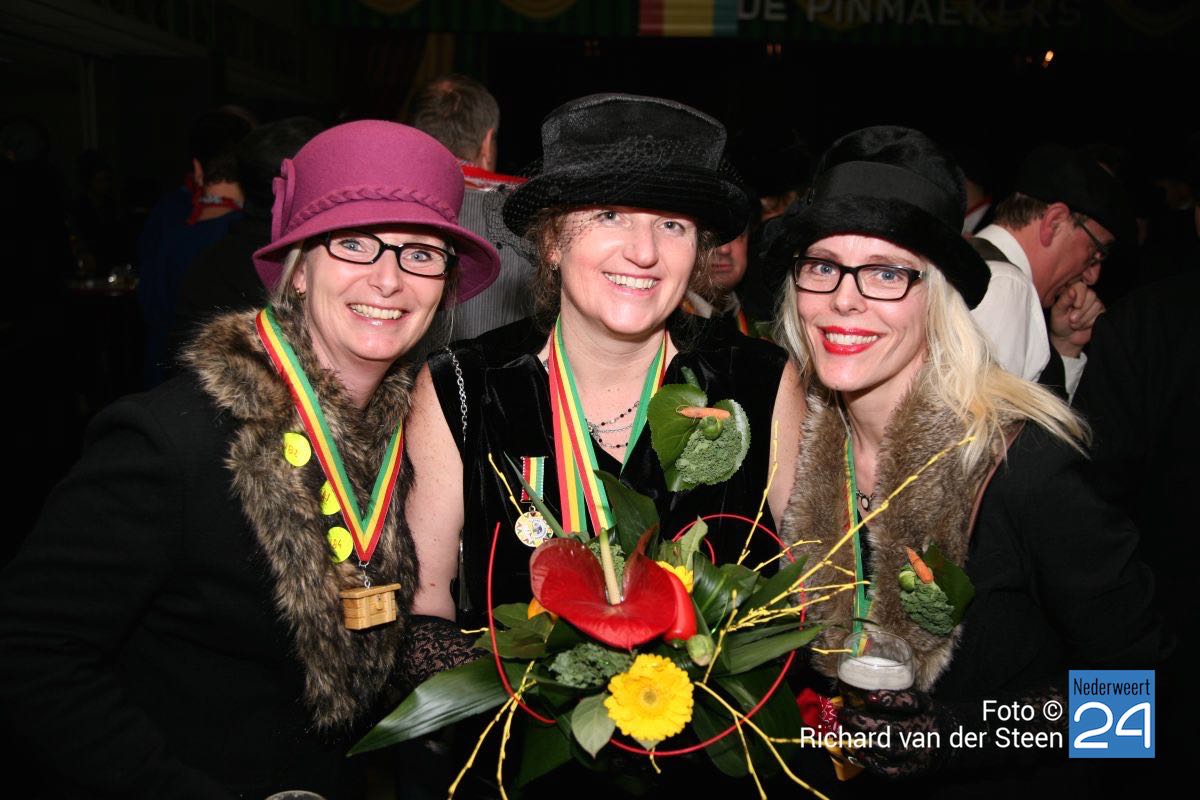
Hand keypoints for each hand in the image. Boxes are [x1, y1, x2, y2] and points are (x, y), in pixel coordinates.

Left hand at [837, 690, 954, 778]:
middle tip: (843, 713)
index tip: (870, 697)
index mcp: (924, 708)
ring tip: (846, 730)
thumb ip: (897, 697)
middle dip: (861, 721)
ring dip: (861, 739)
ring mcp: (918, 752)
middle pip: (890, 728)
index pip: (908, 703)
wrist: (952, 739)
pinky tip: (860, 752)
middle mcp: (922, 730)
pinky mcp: (913, 769)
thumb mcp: (919, 699)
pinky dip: (872, 762)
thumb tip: (860, 695)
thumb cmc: (924, 715)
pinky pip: (890, 770)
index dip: (889, 700)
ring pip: (886, 748)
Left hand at [1049, 282, 1104, 356]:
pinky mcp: (1101, 313)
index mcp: (1074, 291)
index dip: (1080, 296)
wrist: (1066, 338)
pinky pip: (1100, 315)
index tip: (1075, 306)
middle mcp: (1086, 295)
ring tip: (1074, 324)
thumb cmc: (1059, 322)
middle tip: (1071, 319)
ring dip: (1083, 318)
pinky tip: (1082, 326)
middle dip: (1080, 311)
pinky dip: (1089, 323)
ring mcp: (1095, 303)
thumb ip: (1064, 300)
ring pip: (1097, 305)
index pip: (1082, 286)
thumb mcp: (1058, 311)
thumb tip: (1072, 290)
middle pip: (1091, 295)